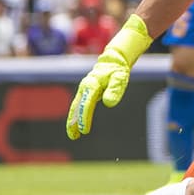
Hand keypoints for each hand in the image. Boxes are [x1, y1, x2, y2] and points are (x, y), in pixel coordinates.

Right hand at [66, 14, 152, 139]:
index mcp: (92, 84)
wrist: (114, 59)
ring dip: (73, 120)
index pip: (86, 104)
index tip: (84, 130)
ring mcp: (85, 89)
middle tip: (73, 135)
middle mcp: (85, 87)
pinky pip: (80, 104)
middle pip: (77, 107)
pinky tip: (76, 124)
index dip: (84, 117)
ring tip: (73, 134)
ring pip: (76, 106)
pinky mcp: (87, 91)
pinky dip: (77, 114)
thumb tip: (108, 103)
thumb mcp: (120, 78)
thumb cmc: (118, 69)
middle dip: (74, 121)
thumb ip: (115, 90)